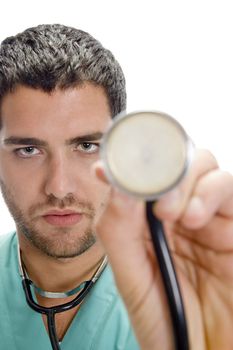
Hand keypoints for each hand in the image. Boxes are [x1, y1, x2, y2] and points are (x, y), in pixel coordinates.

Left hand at [94, 149, 232, 349]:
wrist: (200, 346)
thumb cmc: (163, 316)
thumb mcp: (130, 275)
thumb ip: (118, 228)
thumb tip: (113, 180)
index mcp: (146, 221)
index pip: (139, 177)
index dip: (127, 166)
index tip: (112, 167)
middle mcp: (177, 213)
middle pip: (175, 164)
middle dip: (163, 174)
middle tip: (154, 202)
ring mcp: (208, 217)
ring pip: (205, 169)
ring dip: (188, 182)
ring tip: (175, 215)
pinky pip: (231, 191)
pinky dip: (212, 193)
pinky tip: (195, 217)